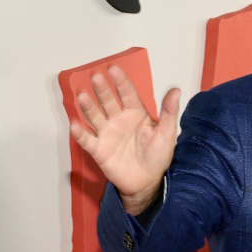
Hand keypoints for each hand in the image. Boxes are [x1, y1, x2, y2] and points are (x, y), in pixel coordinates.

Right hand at [69, 66, 180, 213]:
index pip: (127, 94)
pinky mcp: (99, 150)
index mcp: (135, 113)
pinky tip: (75, 125)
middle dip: (102, 90)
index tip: (113, 69)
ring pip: (95, 117)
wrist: (148, 182)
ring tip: (82, 96)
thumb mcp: (167, 134)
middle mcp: (118, 120)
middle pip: (108, 102)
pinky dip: (80, 134)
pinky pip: (88, 140)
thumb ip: (169, 112)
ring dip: (88, 107)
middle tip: (96, 76)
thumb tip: (176, 90)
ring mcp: (107, 134)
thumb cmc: (158, 156)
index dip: (120, 81)